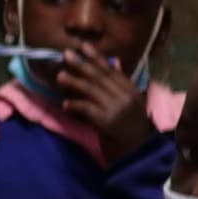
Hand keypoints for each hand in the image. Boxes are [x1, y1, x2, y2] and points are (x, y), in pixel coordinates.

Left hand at [53, 45, 156, 166]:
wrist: (137, 152)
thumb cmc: (130, 127)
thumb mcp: (129, 103)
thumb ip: (121, 83)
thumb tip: (115, 62)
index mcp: (132, 90)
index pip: (112, 70)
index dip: (97, 57)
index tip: (83, 46)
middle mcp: (126, 97)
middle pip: (100, 77)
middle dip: (82, 65)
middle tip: (66, 55)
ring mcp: (117, 109)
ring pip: (92, 91)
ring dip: (74, 82)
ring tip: (60, 76)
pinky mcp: (108, 122)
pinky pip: (88, 110)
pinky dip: (76, 105)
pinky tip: (66, 104)